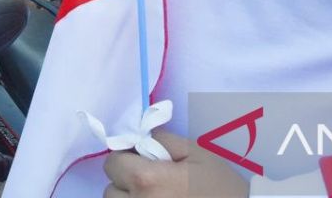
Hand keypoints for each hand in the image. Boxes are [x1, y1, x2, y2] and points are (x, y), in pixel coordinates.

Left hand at [103, 130, 248, 197]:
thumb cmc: (220, 186)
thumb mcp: (196, 153)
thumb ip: (163, 141)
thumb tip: (140, 139)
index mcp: (147, 180)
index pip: (113, 163)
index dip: (126, 159)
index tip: (141, 161)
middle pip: (110, 191)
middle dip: (125, 184)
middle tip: (148, 184)